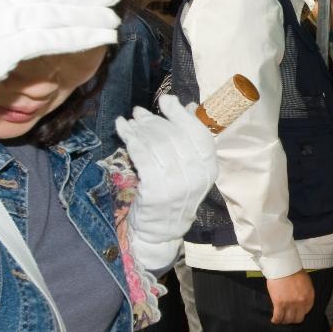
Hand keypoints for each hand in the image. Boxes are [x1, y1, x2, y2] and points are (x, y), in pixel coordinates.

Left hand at [118, 95, 217, 270]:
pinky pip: (142, 157)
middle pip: (174, 136)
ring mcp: (178, 185)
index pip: (199, 133)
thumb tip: (189, 107)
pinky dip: (131, 140)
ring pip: (157, 144)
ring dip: (140, 128)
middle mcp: (198, 176)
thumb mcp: (189, 168)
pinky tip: (123, 132)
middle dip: (154, 120)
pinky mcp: (156, 191)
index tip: (165, 100)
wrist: (161, 231)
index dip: (180, 114)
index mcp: (210, 168)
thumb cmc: (174, 196)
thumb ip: (190, 140)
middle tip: (139, 113)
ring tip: (129, 121)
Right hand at [266, 269, 313, 324]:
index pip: (306, 311)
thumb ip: (305, 293)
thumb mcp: (306, 283)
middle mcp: (301, 303)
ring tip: (281, 319)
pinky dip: (276, 320)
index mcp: (309, 297)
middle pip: (297, 318)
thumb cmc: (294, 271)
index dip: (300, 313)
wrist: (284, 267)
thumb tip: (300, 299)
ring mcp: (290, 304)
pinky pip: (278, 317)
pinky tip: (274, 320)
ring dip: (284, 320)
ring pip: (287, 319)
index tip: (296, 313)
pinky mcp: (279, 303)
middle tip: (288, 317)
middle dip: (292, 319)